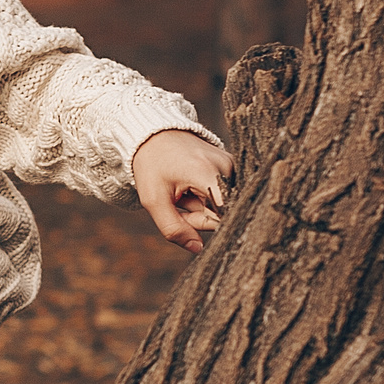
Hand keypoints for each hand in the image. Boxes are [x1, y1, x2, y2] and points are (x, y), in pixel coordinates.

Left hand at [132, 129, 236, 255]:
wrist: (153, 135)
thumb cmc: (152, 165)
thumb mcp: (153, 200)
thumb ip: (174, 229)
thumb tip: (198, 249)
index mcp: (208, 173)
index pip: (224, 215)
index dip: (203, 223)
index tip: (184, 215)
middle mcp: (227, 167)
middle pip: (222, 212)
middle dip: (198, 215)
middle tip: (178, 201)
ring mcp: (232, 165)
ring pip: (222, 205)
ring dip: (201, 206)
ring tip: (183, 191)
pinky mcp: (231, 166)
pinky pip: (222, 194)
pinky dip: (205, 196)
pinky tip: (191, 187)